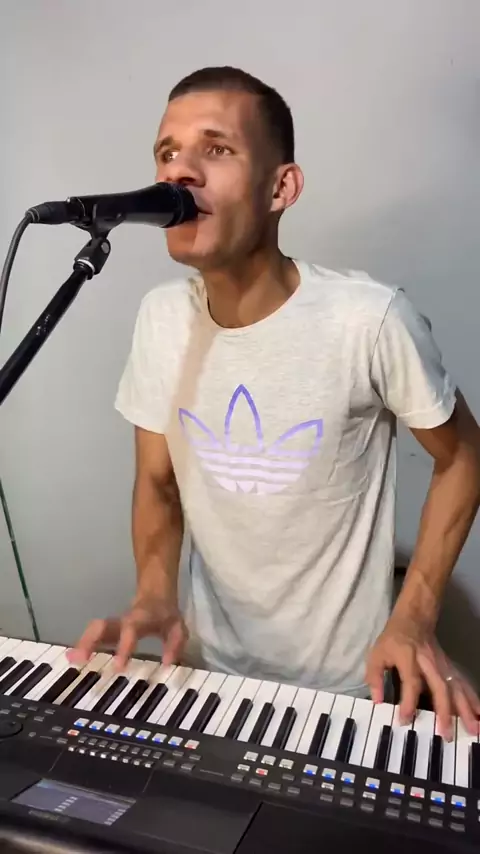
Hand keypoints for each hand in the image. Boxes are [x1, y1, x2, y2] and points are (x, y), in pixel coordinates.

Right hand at [68, 596, 187, 670]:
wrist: (156, 593)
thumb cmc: (166, 616)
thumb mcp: (178, 628)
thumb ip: (175, 644)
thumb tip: (166, 663)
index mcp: (141, 619)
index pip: (130, 632)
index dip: (123, 648)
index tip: (118, 667)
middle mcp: (123, 621)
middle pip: (103, 627)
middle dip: (90, 641)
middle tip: (79, 659)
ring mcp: (115, 623)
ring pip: (95, 629)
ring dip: (82, 643)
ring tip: (70, 660)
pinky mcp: (109, 628)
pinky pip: (94, 635)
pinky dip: (82, 645)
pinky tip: (71, 658)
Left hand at [366, 615, 479, 738]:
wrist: (414, 620)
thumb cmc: (393, 640)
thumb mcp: (376, 654)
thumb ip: (374, 677)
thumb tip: (377, 701)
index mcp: (408, 659)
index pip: (411, 682)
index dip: (409, 701)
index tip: (405, 720)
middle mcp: (429, 663)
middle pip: (440, 687)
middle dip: (445, 711)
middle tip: (446, 734)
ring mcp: (442, 665)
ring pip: (456, 687)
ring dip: (465, 708)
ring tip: (473, 728)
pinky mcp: (450, 667)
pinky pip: (462, 684)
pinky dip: (473, 699)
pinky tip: (479, 714)